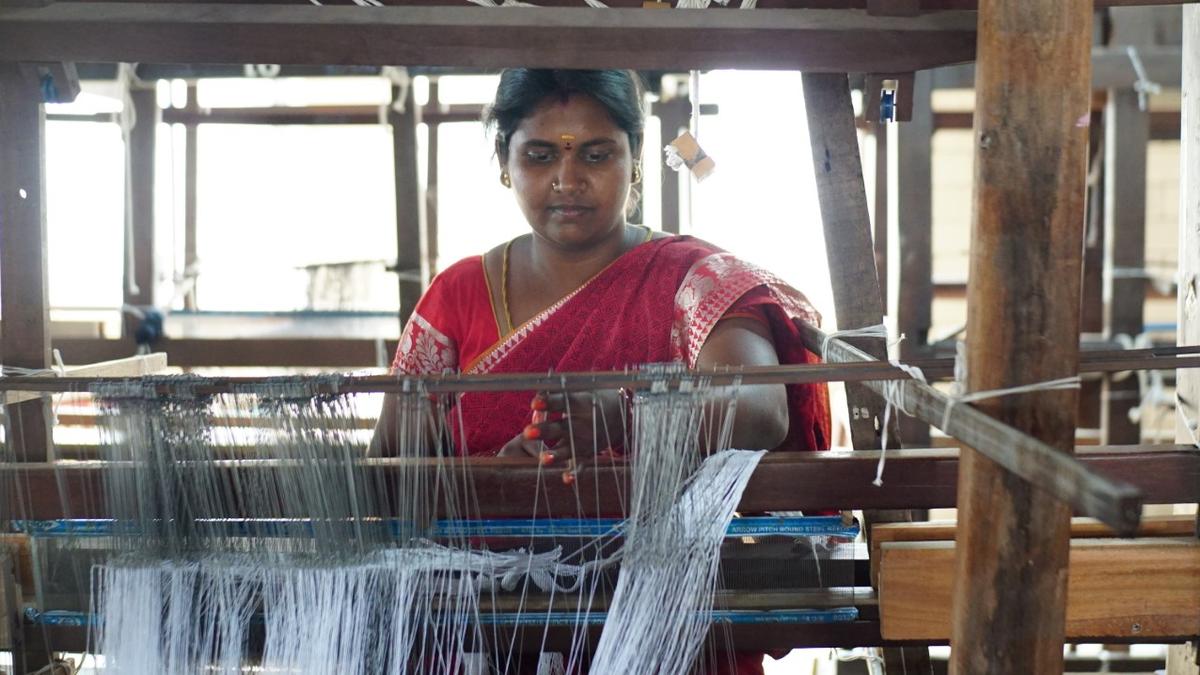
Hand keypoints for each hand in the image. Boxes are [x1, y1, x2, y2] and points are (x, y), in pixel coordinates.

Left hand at [497, 390, 629, 482]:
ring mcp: (586, 440)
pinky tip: (566, 479)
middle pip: (562, 427)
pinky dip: (575, 473)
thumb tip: (534, 405)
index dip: (549, 402)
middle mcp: (584, 422)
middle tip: (528, 432)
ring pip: (569, 449)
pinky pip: (581, 465)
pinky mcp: (588, 454)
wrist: (619, 412)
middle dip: (545, 431)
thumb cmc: (588, 398)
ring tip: (543, 459)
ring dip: (556, 455)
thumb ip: (552, 396)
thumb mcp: (576, 391)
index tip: (535, 404)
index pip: (562, 401)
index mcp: (580, 402)